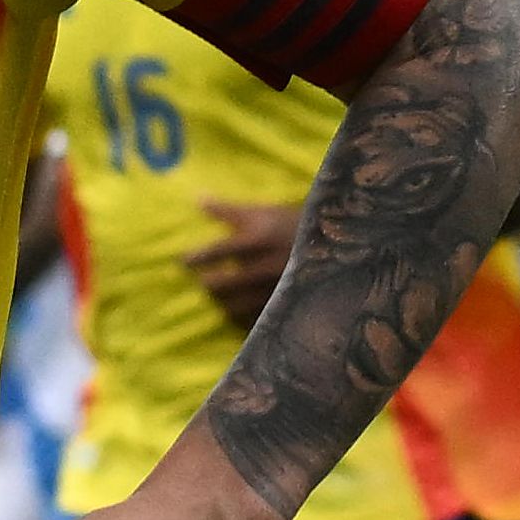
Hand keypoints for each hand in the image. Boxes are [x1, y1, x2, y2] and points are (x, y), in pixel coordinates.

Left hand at [184, 199, 301, 332]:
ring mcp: (276, 289)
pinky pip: (254, 320)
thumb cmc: (291, 224)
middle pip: (223, 284)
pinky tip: (235, 312)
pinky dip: (240, 318)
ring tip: (214, 299)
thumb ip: (227, 210)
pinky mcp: (285, 306)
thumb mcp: (262, 213)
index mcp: (258, 240)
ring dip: (220, 303)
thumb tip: (197, 198)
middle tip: (200, 282)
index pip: (217, 251)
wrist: (337, 245)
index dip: (196, 258)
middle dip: (207, 285)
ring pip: (236, 306)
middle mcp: (266, 266)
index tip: (182, 261)